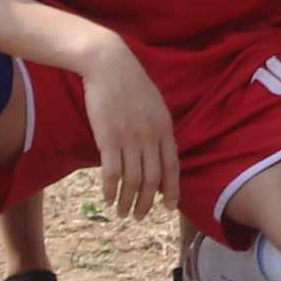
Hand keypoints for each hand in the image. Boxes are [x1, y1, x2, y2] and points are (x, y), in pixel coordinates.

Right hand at [80, 39, 179, 218]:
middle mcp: (150, 136)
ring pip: (132, 181)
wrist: (109, 64)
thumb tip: (159, 152)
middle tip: (140, 216)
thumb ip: (158, 128)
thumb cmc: (130, 82)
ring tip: (123, 213)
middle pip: (152, 179)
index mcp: (164, 127)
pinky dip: (111, 190)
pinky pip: (112, 173)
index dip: (172, 190)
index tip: (169, 207)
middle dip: (147, 203)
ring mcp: (129, 138)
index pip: (172, 166)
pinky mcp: (108, 138)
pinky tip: (108, 198)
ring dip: (128, 201)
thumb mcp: (155, 104)